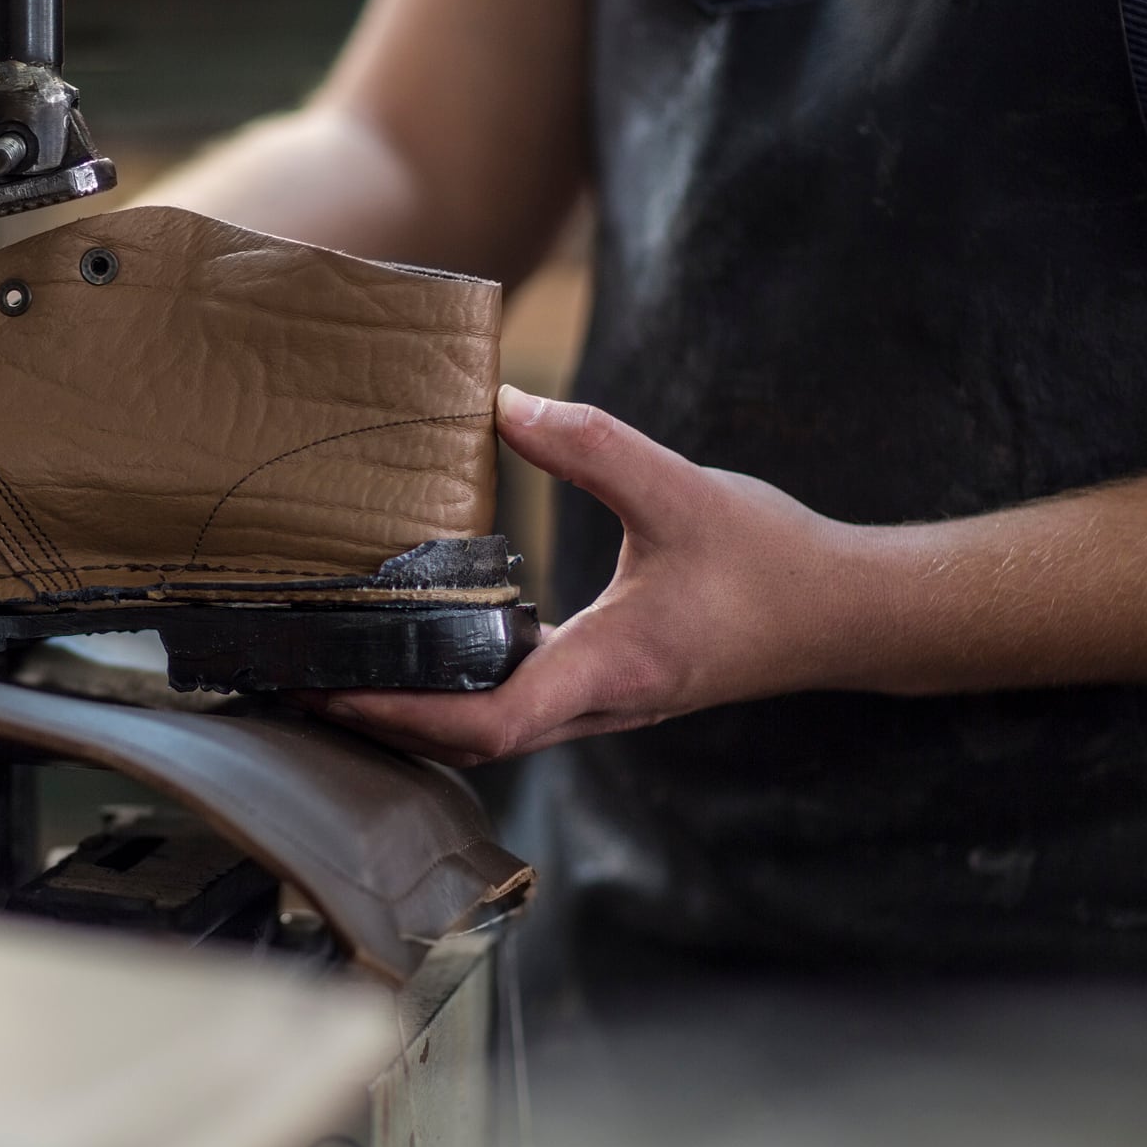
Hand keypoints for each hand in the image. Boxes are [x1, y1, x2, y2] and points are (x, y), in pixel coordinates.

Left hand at [313, 388, 886, 765]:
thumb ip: (593, 445)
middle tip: (299, 680)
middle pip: (466, 743)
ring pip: (487, 735)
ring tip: (338, 672)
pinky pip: (512, 709)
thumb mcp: (681, 489)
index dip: (402, 715)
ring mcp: (600, 703)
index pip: (486, 724)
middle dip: (380, 720)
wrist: (847, 616)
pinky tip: (421, 651)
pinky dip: (454, 695)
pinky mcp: (604, 688)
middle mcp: (596, 703)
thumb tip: (504, 402)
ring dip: (413, 714)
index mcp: (609, 668)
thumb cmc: (773, 563)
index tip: (331, 691)